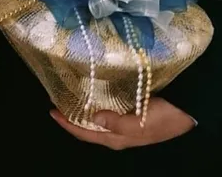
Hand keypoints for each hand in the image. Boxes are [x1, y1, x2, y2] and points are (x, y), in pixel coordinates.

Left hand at [50, 97, 195, 149]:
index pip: (83, 134)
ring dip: (78, 112)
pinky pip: (102, 114)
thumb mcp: (139, 123)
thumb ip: (115, 122)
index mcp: (115, 139)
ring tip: (66, 99)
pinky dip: (91, 107)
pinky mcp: (126, 116)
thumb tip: (92, 117)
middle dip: (69, 118)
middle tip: (55, 102)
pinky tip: (86, 97)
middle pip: (85, 129)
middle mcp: (114, 135)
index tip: (51, 111)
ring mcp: (120, 127)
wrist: (185, 117)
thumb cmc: (162, 119)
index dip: (66, 124)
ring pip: (92, 122)